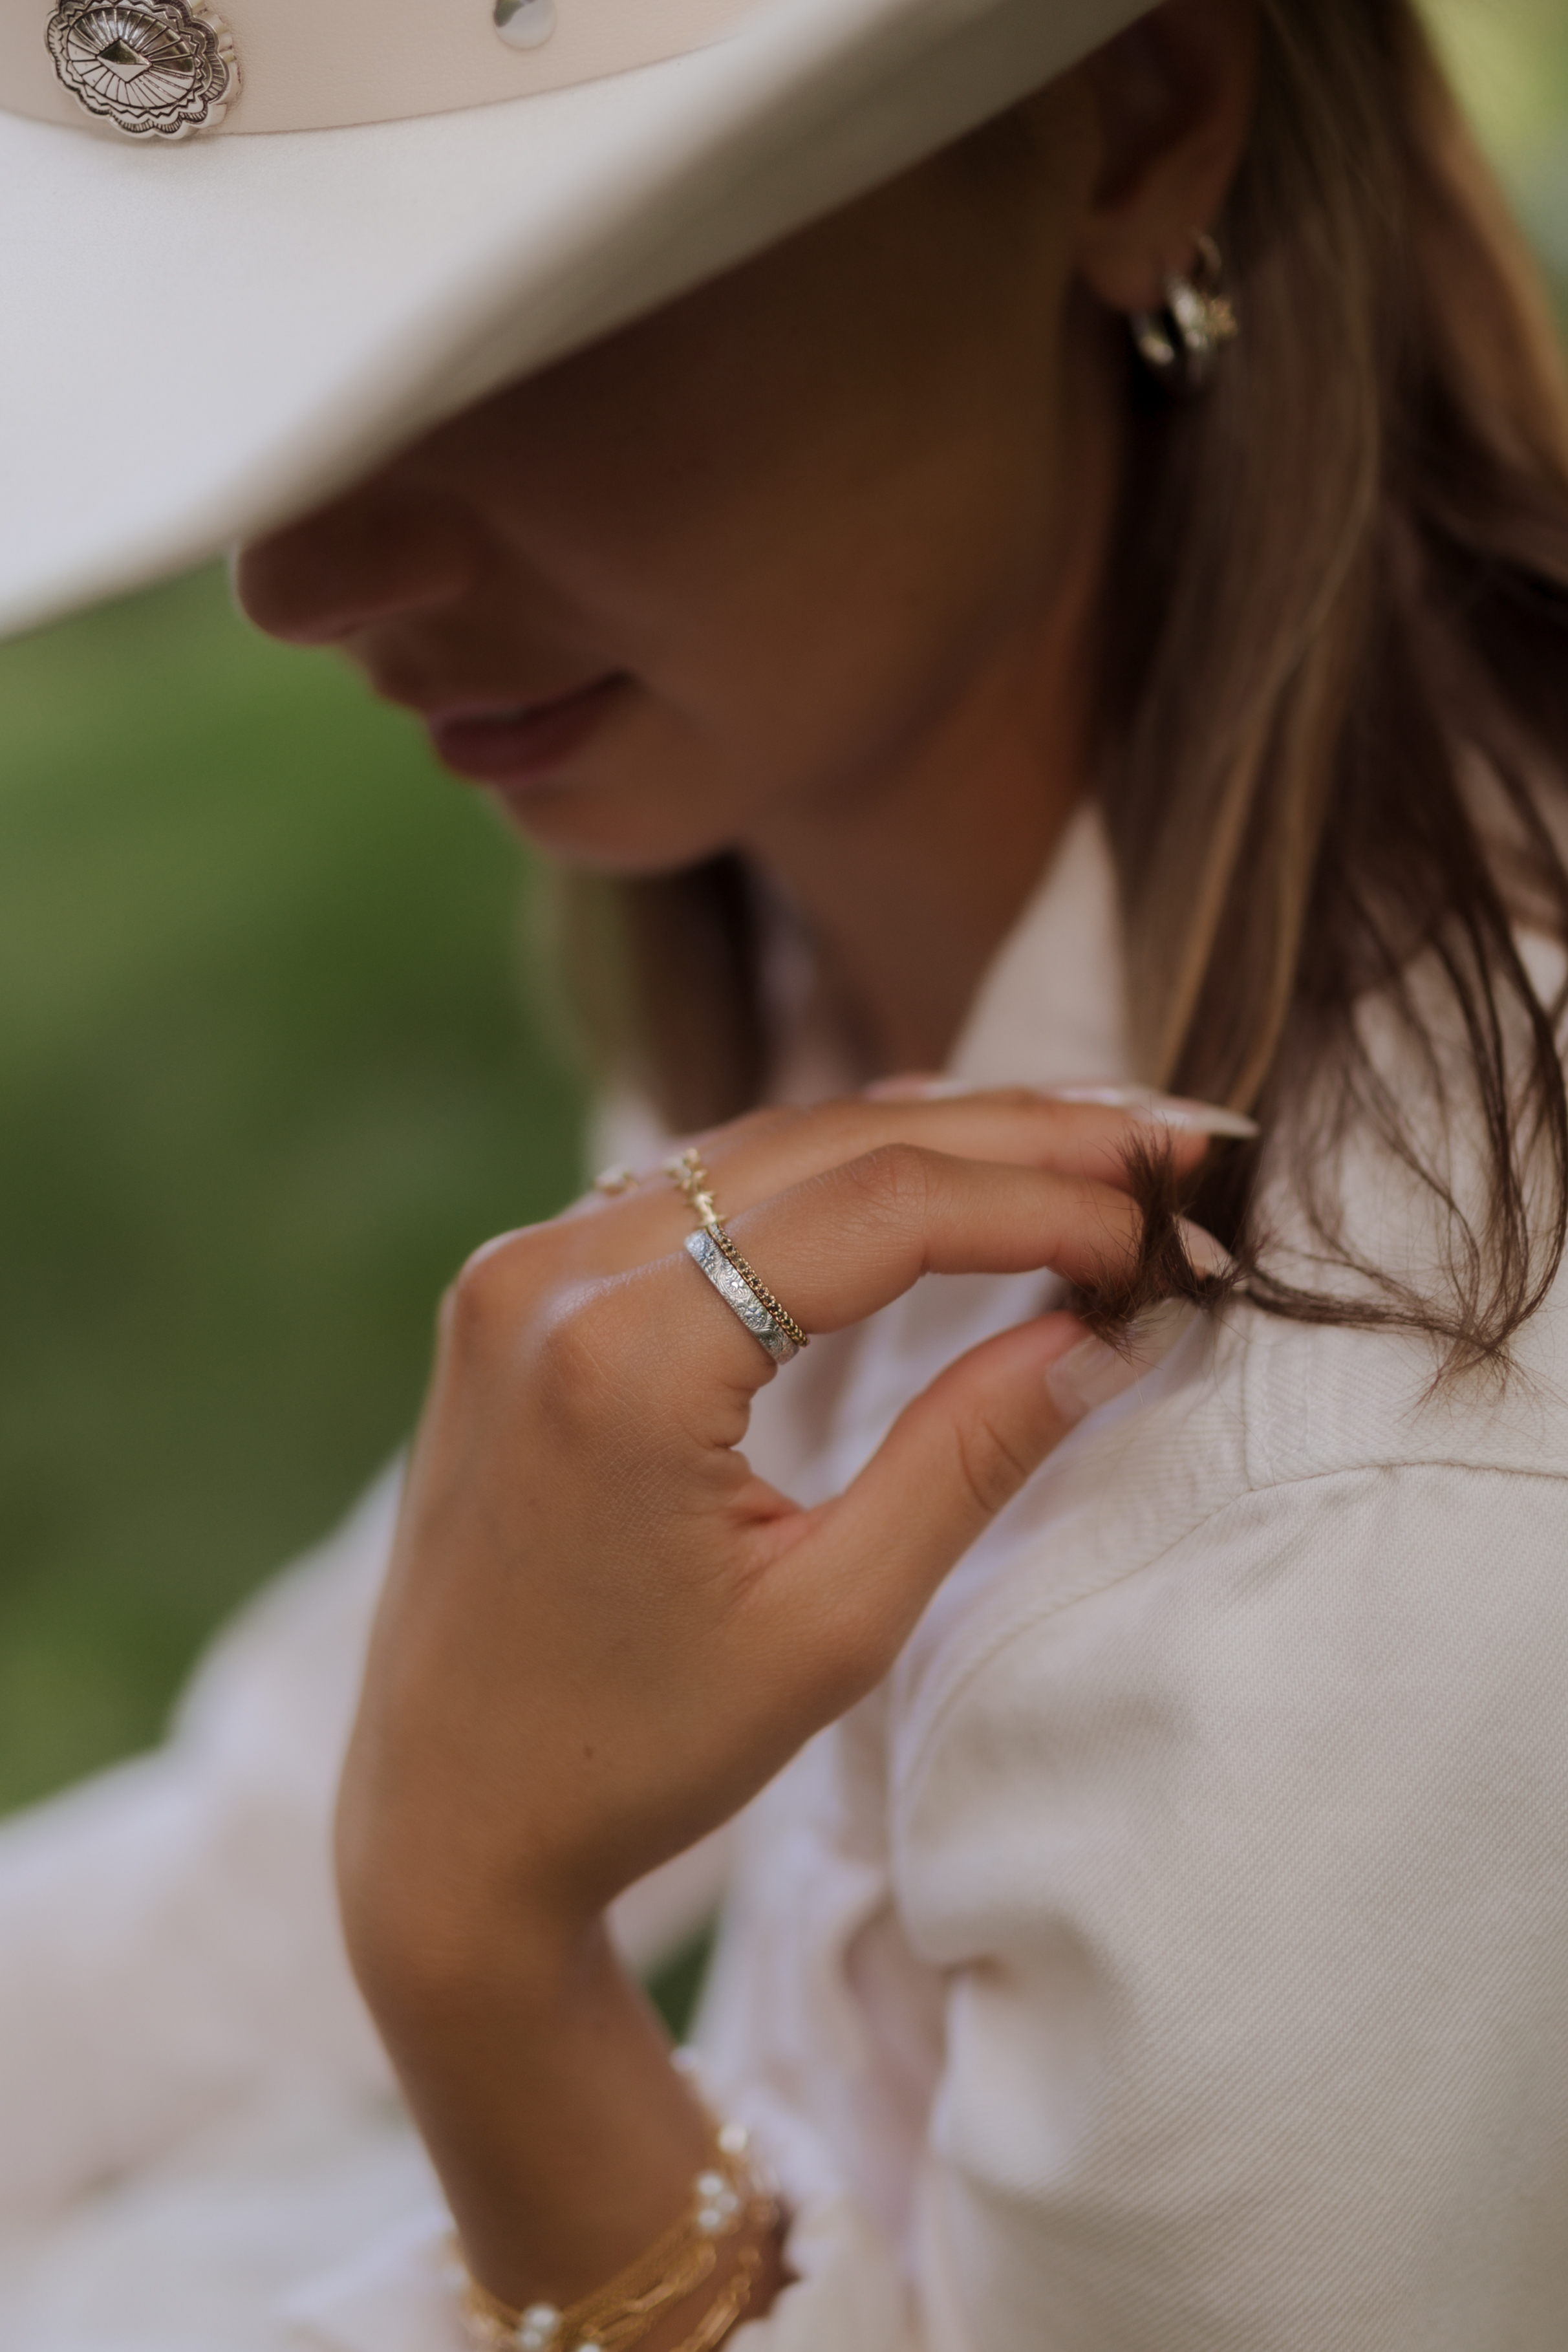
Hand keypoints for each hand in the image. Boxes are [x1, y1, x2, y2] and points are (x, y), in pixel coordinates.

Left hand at [334, 1089, 1209, 2309]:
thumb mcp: (832, 1621)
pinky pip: (696, 1189)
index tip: (1175, 1219)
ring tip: (1081, 1148)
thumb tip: (1112, 1327)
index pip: (884, 1208)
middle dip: (1017, 1132)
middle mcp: (552, 1275)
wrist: (443, 1819)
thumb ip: (971, 1453)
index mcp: (625, 1359)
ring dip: (929, 1141)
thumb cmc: (639, 1754)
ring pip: (764, 1148)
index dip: (1047, 1198)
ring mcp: (518, 1269)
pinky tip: (933, 1178)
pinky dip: (827, 1177)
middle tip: (1171, 1138)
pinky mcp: (514, 1289)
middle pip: (830, 1143)